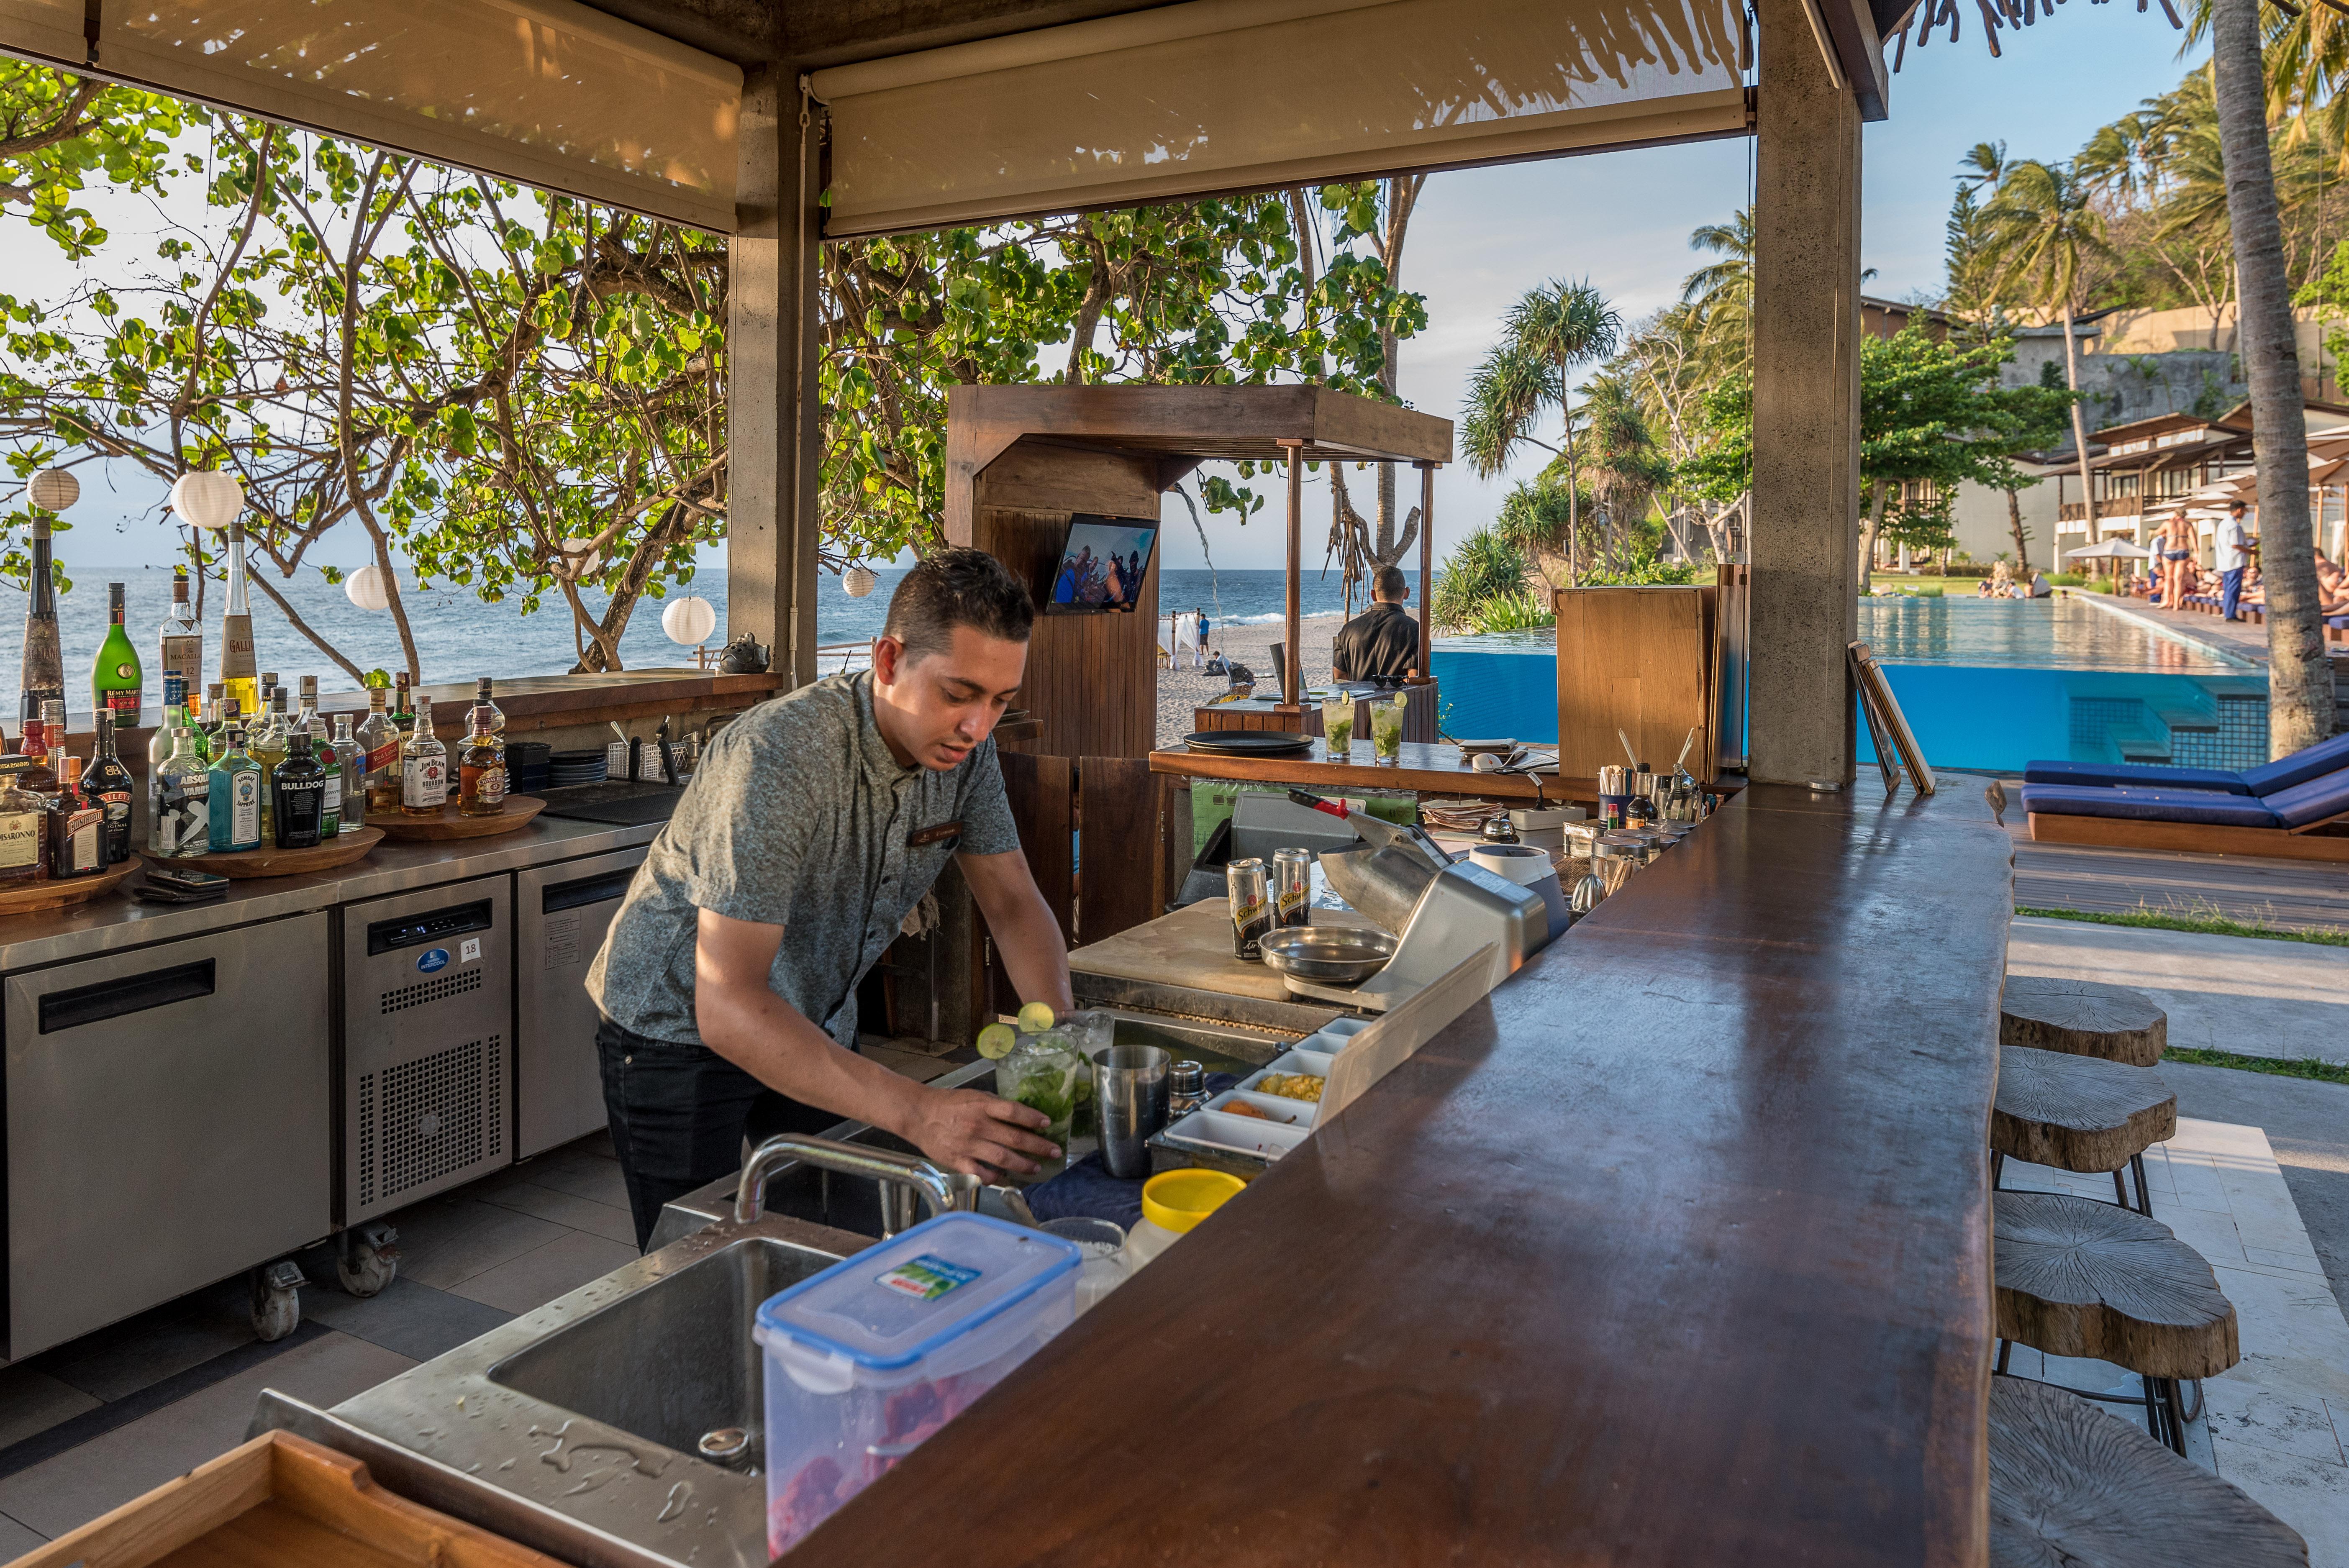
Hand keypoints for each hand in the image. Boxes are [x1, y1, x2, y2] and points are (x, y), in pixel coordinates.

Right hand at [904, 1085, 1059, 1180]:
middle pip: (1014, 1138)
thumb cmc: (949, 1103)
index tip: (1047, 1123)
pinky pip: (981, 1173)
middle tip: (1054, 1151)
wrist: (918, 1114)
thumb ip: (995, 1106)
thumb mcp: (974, 1096)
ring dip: (1023, 1165)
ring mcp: (968, 1145)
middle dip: (1038, 1146)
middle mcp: (977, 1125)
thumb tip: (1021, 1116)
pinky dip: (995, 1177)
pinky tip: (1006, 1178)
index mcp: (982, 1106)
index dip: (1033, 1118)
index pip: (1014, 1112)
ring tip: (1037, 1168)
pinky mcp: (957, 1161)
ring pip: (1002, 1158)